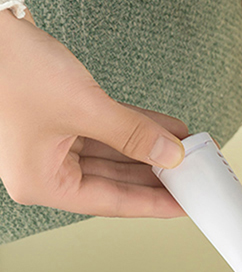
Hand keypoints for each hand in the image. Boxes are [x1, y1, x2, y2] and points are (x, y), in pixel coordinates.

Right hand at [0, 7, 188, 216]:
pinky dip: (134, 129)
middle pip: (114, 180)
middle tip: (194, 176)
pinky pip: (105, 131)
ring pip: (113, 155)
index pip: (112, 202)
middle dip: (156, 174)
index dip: (154, 203)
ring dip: (150, 149)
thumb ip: (132, 134)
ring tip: (188, 150)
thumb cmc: (13, 66)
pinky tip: (167, 130)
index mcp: (41, 182)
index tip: (186, 205)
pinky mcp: (58, 119)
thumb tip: (171, 154)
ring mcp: (51, 144)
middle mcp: (45, 168)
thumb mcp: (84, 107)